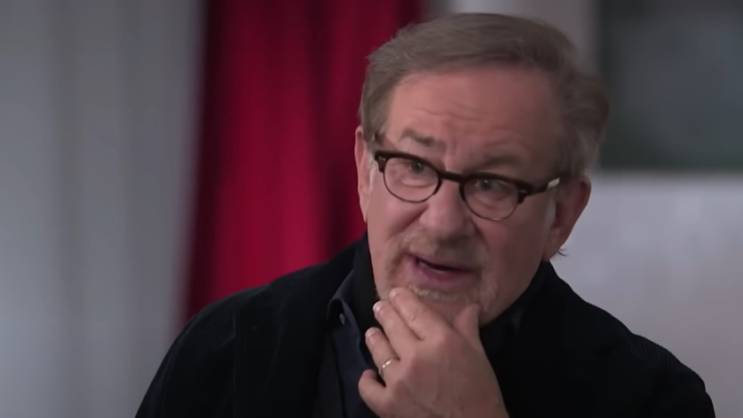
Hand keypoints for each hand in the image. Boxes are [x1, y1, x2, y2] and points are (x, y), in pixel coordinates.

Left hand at [358, 287, 508, 417]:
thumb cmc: (481, 396)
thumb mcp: (479, 357)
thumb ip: (468, 328)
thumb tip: (470, 306)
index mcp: (441, 341)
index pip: (414, 311)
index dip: (401, 298)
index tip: (394, 293)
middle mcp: (416, 356)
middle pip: (392, 325)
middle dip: (384, 312)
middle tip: (379, 306)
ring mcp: (399, 381)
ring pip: (378, 351)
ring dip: (374, 339)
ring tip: (373, 333)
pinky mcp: (387, 405)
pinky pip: (367, 386)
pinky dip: (366, 379)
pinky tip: (369, 374)